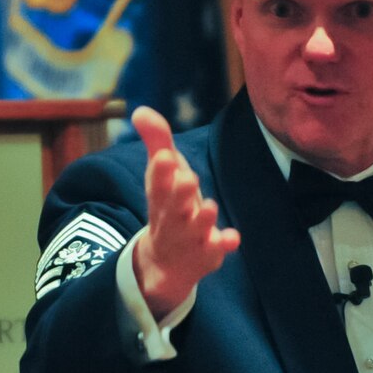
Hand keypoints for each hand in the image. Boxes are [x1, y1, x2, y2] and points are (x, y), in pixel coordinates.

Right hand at [128, 105, 239, 317]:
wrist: (164, 262)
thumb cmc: (168, 205)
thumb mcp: (162, 174)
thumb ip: (156, 141)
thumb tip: (140, 111)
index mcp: (160, 197)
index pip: (157, 183)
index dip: (160, 171)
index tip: (164, 155)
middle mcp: (171, 218)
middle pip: (173, 208)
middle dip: (179, 194)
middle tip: (189, 178)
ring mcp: (189, 238)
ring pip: (193, 230)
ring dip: (202, 220)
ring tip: (210, 207)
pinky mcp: (206, 253)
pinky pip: (213, 251)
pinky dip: (222, 245)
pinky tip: (233, 238)